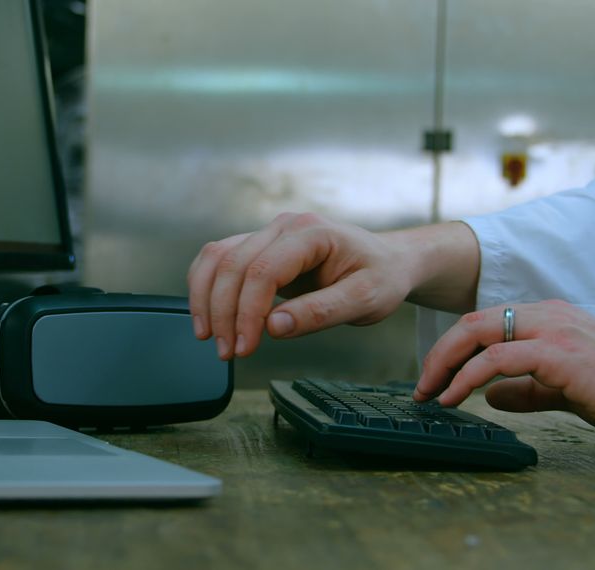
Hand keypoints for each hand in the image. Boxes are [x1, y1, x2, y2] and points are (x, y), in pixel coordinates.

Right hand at [187, 213, 414, 359]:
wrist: (388, 261)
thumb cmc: (381, 277)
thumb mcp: (365, 300)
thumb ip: (320, 313)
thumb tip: (274, 328)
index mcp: (312, 232)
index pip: (264, 270)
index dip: (248, 311)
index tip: (245, 347)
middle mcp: (285, 226)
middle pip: (233, 264)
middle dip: (223, 311)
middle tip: (227, 352)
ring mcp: (270, 233)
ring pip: (218, 258)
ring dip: (206, 298)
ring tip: (210, 337)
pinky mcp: (261, 247)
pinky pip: (221, 260)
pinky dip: (207, 287)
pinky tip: (210, 316)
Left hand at [414, 299, 594, 443]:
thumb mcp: (563, 388)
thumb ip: (526, 389)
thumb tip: (491, 396)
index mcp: (550, 317)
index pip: (487, 322)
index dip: (454, 349)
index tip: (435, 379)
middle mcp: (548, 314)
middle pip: (472, 322)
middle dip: (439, 353)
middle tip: (421, 386)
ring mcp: (553, 329)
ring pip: (477, 333)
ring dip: (444, 365)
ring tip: (429, 394)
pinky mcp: (558, 352)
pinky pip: (496, 358)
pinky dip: (468, 377)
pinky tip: (455, 397)